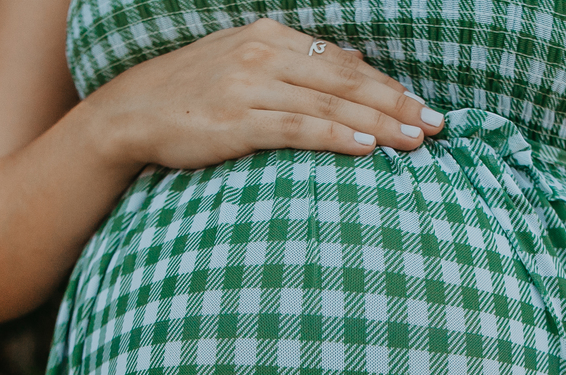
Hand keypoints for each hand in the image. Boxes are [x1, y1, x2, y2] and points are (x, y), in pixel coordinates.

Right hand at [84, 17, 444, 170]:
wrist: (130, 113)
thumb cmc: (192, 94)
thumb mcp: (247, 63)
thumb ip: (301, 63)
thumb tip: (356, 63)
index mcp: (270, 36)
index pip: (344, 63)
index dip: (388, 87)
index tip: (423, 107)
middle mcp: (263, 54)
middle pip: (345, 81)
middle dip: (396, 104)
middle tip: (435, 126)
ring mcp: (249, 85)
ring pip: (329, 105)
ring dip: (377, 124)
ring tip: (414, 142)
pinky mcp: (235, 120)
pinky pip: (297, 129)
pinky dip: (336, 138)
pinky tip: (366, 148)